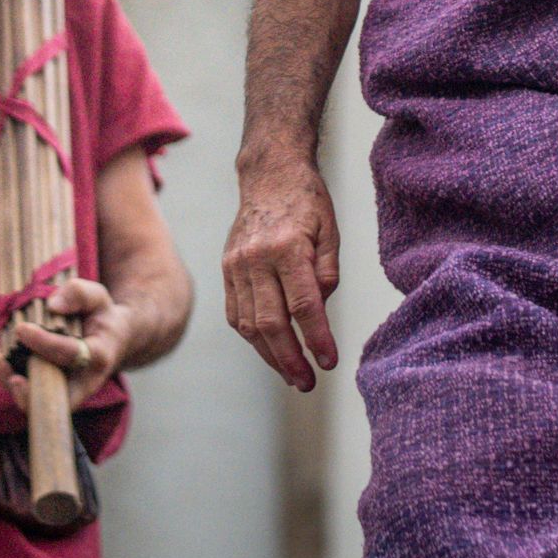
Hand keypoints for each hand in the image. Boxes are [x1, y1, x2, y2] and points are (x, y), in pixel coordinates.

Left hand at [0, 278, 129, 410]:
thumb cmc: (101, 316)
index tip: (22, 328)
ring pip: (37, 399)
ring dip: (11, 383)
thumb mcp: (98, 297)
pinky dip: (9, 377)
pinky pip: (28, 391)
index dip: (44, 343)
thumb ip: (79, 293)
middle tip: (11, 375)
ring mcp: (66, 388)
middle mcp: (83, 381)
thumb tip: (52, 305)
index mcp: (98, 356)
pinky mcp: (51, 388)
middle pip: (56, 398)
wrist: (111, 338)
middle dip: (30, 392)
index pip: (69, 353)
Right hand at [221, 156, 339, 390]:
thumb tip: (318, 313)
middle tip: (308, 382)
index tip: (329, 362)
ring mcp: (236, 266)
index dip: (317, 339)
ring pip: (249, 324)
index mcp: (288, 248)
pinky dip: (252, 337)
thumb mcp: (331, 230)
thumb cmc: (306, 202)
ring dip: (270, 356)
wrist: (269, 175)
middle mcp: (257, 259)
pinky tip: (270, 351)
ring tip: (292, 375)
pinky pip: (237, 314)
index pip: (304, 306)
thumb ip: (327, 272)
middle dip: (291, 359)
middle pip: (272, 323)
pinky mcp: (227, 270)